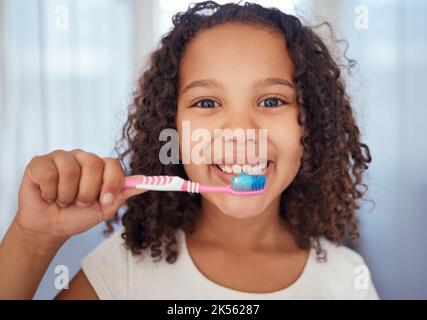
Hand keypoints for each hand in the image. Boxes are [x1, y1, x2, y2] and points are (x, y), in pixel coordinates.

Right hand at [15, 149, 145, 239]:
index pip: (113, 163)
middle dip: (87, 192)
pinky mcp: (40, 163)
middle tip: (79, 203)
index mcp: (100, 167)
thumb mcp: (104, 209)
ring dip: (67, 195)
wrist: (49, 228)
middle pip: (93, 163)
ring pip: (70, 170)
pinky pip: (49, 174)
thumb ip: (122, 194)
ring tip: (62, 201)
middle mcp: (82, 158)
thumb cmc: (77, 216)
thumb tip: (146, 184)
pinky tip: (48, 196)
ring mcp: (61, 158)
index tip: (104, 201)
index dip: (111, 182)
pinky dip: (50, 193)